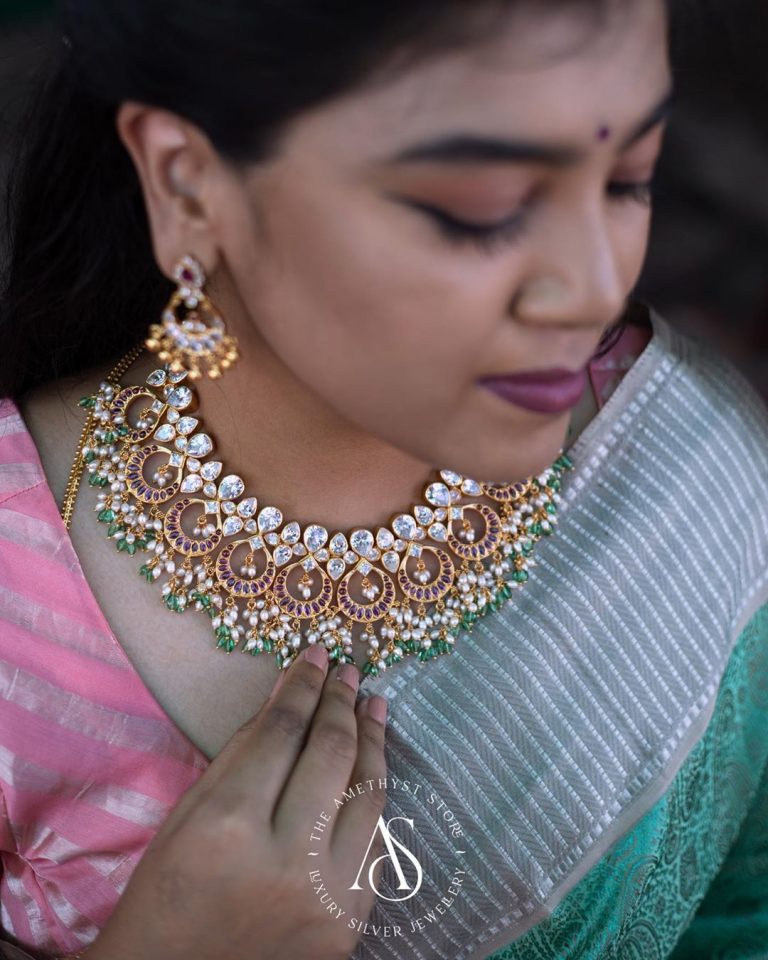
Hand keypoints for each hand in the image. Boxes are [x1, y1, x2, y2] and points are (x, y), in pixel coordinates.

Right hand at [83, 645, 388, 959]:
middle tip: (347, 672)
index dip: (302, 686)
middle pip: (332, 755)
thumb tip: (289, 692)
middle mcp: (286, 861)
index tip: (314, 656)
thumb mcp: (188, 814)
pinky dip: (373, 799)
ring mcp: (325, 897)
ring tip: (373, 707)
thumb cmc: (165, 894)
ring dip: (373, 742)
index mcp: (229, 828)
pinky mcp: (349, 923)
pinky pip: (374, 844)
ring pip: (369, 796)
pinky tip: (371, 768)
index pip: (283, 732)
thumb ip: (243, 751)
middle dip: (340, 702)